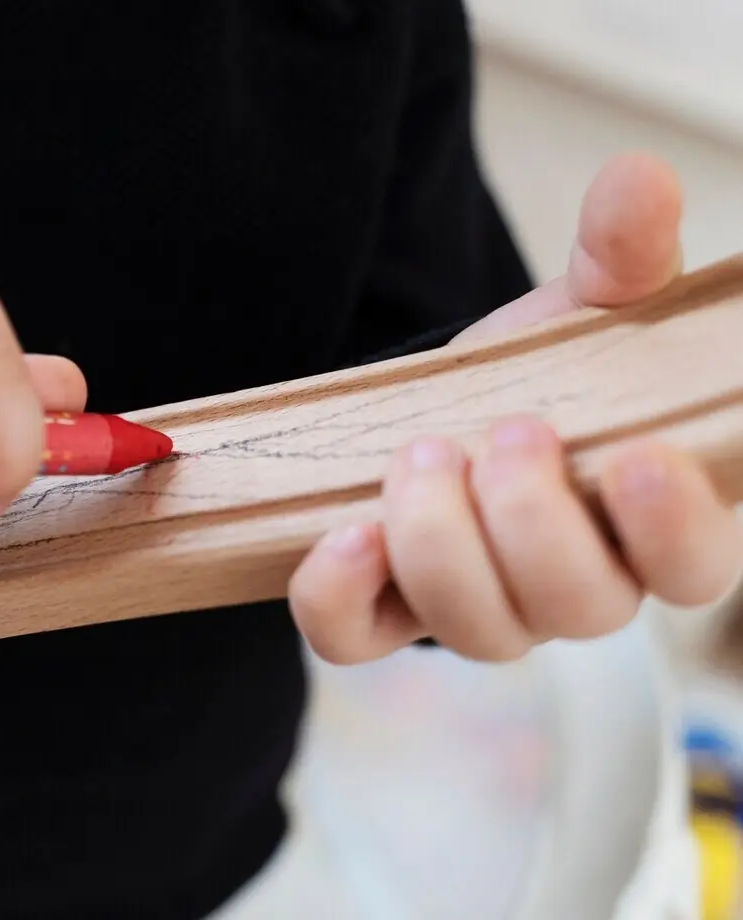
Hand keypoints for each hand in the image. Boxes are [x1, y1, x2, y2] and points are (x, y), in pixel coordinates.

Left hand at [290, 153, 742, 663]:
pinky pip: (360, 638)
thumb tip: (640, 182)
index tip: (637, 459)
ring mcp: (483, 609)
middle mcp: (578, 588)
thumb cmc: (543, 374)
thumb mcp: (587, 311)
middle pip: (580, 608)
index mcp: (654, 526)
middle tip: (505, 432)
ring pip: (477, 630)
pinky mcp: (389, 609)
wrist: (445, 404)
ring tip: (423, 453)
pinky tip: (345, 534)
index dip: (675, 532)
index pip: (694, 568)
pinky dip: (342, 598)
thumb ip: (622, 258)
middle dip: (535, 522)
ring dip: (443, 543)